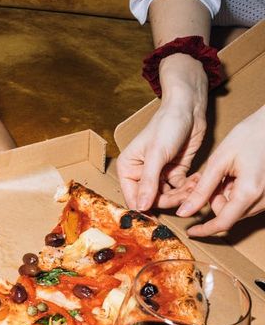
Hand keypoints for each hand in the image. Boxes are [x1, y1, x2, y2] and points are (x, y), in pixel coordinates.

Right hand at [116, 53, 208, 210]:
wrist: (189, 108)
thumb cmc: (167, 125)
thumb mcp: (156, 154)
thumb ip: (148, 182)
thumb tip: (141, 208)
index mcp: (129, 168)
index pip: (133, 197)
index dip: (145, 208)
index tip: (158, 216)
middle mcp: (142, 173)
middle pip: (152, 200)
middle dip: (169, 200)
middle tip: (184, 194)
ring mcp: (159, 174)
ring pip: (168, 197)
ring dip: (181, 195)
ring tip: (193, 185)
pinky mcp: (175, 172)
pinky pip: (180, 189)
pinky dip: (189, 188)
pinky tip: (196, 180)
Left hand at [175, 105, 264, 235]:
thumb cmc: (250, 135)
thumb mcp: (219, 161)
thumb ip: (201, 190)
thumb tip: (184, 212)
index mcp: (249, 192)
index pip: (223, 223)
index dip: (204, 230)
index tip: (191, 231)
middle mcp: (262, 199)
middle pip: (229, 214)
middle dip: (215, 201)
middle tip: (212, 178)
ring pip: (238, 209)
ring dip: (226, 196)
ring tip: (227, 173)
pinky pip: (248, 201)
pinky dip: (236, 192)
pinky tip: (236, 175)